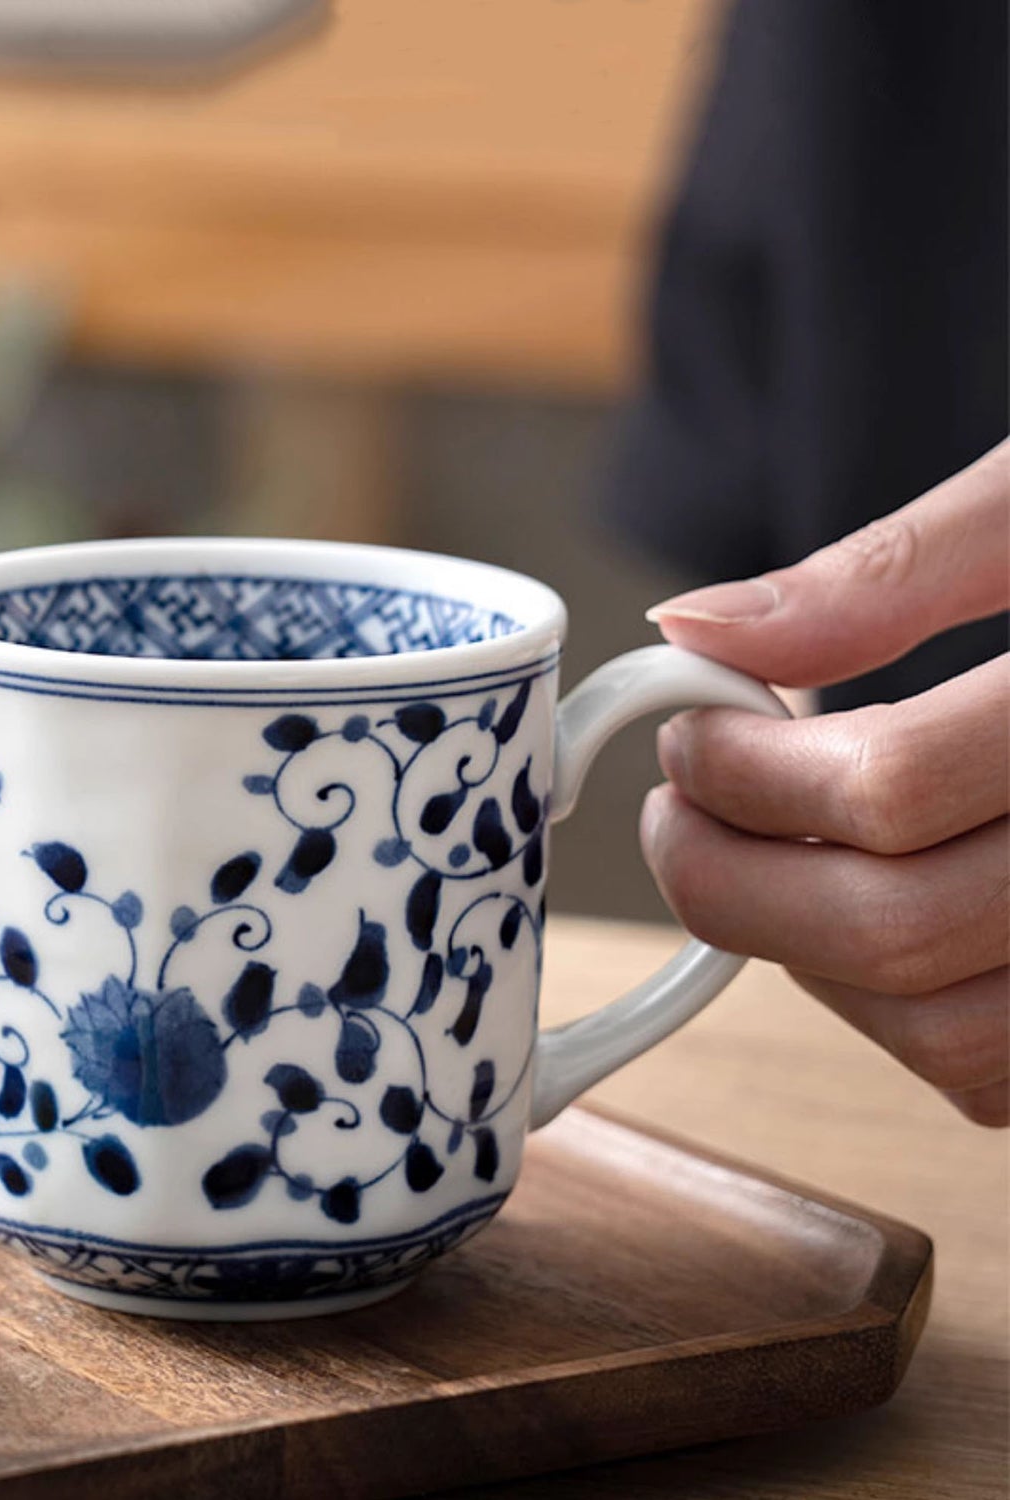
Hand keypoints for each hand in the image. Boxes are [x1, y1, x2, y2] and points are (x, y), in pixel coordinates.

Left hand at [640, 440, 1009, 1124]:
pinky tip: (871, 913)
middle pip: (897, 935)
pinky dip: (899, 1015)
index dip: (744, 769)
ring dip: (806, 959)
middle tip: (680, 815)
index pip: (892, 789)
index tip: (690, 735)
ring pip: (944, 1037)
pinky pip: (999, 1081)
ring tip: (768, 862)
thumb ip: (890, 573)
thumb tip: (695, 627)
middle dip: (733, 881)